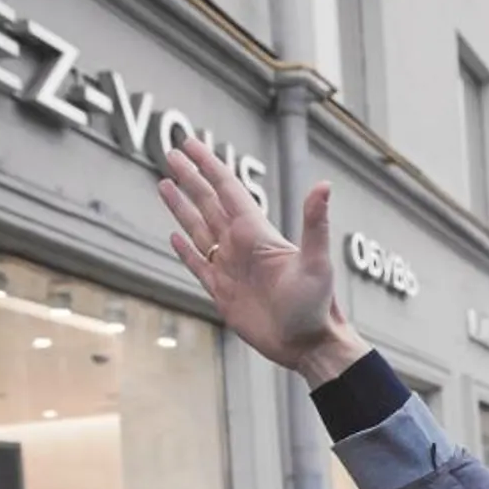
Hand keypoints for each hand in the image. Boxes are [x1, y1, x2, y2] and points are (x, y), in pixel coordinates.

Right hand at [156, 139, 364, 385]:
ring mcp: (231, 269)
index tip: (190, 144)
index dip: (209, 166)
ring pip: (199, 230)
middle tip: (171, 153)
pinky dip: (185, 250)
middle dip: (191, 179)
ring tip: (164, 184)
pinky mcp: (223, 293)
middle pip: (209, 204)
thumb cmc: (317, 305)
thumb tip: (324, 185)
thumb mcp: (317, 262)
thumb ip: (315, 223)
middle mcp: (242, 247)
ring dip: (182, 207)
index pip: (228, 190)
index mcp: (258, 234)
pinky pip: (199, 266)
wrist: (308, 345)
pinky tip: (174, 236)